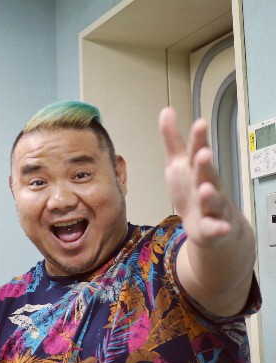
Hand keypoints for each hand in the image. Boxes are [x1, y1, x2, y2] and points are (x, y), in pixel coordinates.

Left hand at [158, 107, 233, 247]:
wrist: (210, 223)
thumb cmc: (192, 188)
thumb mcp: (177, 163)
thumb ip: (172, 139)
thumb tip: (166, 110)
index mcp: (196, 169)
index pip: (197, 151)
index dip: (198, 139)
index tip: (199, 123)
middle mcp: (207, 184)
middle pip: (207, 173)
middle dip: (205, 164)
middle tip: (203, 153)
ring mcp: (212, 206)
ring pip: (213, 200)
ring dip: (209, 194)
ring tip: (205, 189)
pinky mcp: (212, 227)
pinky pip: (215, 228)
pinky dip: (218, 227)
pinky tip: (220, 226)